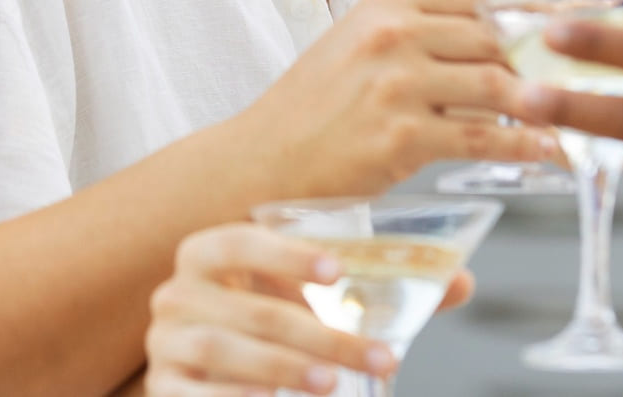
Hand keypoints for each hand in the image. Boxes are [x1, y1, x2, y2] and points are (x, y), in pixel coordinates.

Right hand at [145, 224, 397, 395]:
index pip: (239, 241)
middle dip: (322, 336)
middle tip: (379, 358)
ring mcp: (164, 343)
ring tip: (332, 386)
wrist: (207, 381)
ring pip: (226, 350)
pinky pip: (196, 395)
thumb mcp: (310, 305)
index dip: (285, 254)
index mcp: (208, 254)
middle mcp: (177, 293)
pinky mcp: (162, 389)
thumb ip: (377, 294)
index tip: (337, 271)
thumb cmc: (264, 329)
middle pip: (252, 309)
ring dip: (286, 369)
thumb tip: (460, 282)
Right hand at [233, 0, 555, 196]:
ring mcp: (396, 85)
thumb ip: (422, 30)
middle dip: (553, 56)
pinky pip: (482, 139)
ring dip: (547, 102)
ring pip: (498, 86)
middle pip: (499, 36)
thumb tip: (498, 34)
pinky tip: (551, 152)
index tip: (578, 20)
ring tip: (581, 114)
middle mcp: (394, 34)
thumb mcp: (361, 42)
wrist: (264, 158)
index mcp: (388, 1)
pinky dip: (526, 146)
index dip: (537, 6)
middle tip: (593, 72)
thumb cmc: (319, 104)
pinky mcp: (400, 138)